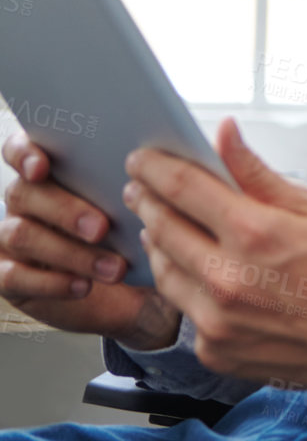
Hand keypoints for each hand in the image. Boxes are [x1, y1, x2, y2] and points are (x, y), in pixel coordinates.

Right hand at [0, 133, 181, 349]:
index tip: (41, 166)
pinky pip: (13, 276)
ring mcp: (10, 237)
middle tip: (103, 228)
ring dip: (71, 252)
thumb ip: (133, 181)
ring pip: (22, 235)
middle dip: (66, 210)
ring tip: (113, 268)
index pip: (19, 149)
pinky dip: (51, 282)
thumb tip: (156, 164)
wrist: (130, 291)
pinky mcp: (9, 276)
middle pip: (24, 193)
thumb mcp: (137, 206)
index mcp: (49, 172)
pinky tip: (83, 286)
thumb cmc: (132, 236)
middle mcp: (24, 201)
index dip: (24, 154)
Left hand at [123, 118, 306, 388]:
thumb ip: (255, 172)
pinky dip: (189, 289)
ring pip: (163, 270)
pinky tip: (203, 277)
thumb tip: (224, 132)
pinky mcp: (215, 349)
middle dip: (146, 202)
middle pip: (160, 227)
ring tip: (167, 229)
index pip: (181, 187)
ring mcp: (217, 318)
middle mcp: (228, 277)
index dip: (153, 168)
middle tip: (141, 190)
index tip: (141, 160)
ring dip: (159, 244)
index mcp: (254, 232)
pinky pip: (184, 310)